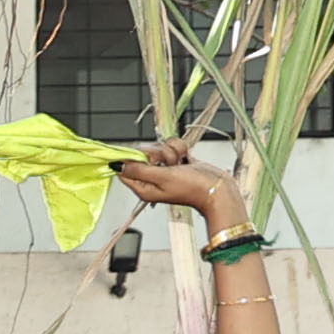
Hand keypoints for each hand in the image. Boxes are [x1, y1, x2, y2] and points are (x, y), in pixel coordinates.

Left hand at [114, 137, 244, 219]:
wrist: (218, 187)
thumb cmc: (192, 188)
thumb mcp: (161, 178)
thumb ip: (139, 170)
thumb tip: (116, 165)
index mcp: (143, 187)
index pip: (125, 168)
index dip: (133, 158)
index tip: (148, 158)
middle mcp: (152, 178)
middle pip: (143, 154)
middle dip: (157, 153)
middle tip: (168, 164)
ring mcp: (165, 168)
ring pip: (159, 147)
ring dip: (171, 151)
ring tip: (180, 164)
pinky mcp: (177, 160)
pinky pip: (172, 145)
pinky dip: (180, 149)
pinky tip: (186, 158)